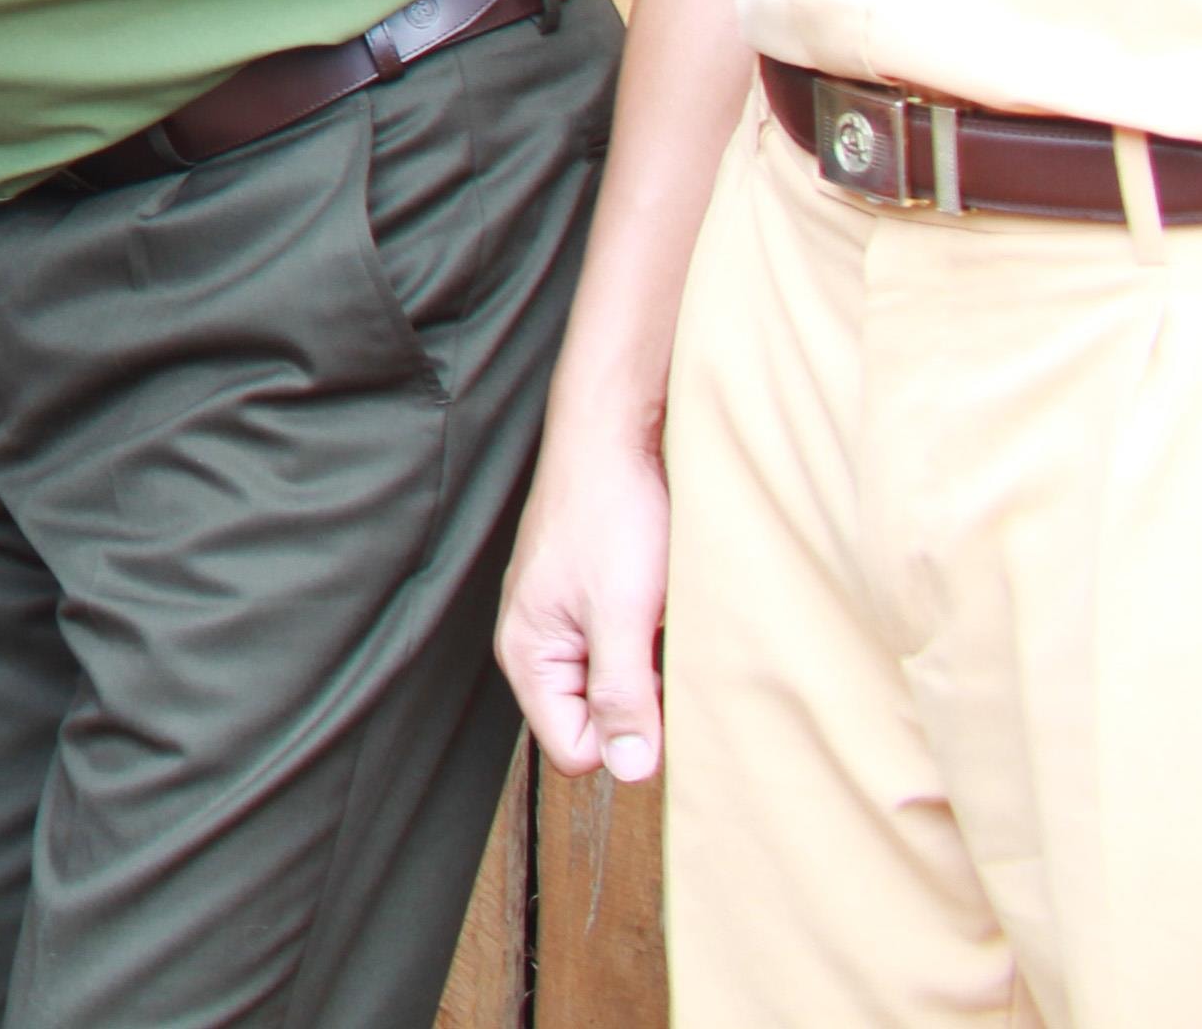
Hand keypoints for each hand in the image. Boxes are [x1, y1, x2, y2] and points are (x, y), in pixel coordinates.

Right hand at [495, 419, 670, 784]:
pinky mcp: (599, 600)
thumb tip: (630, 771)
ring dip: (657, 668)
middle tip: (670, 651)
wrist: (615, 431)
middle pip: (600, 722)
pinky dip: (659, 639)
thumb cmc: (609, 510)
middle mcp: (543, 645)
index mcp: (529, 654)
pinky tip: (672, 607)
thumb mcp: (620, 612)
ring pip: (622, 686)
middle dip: (645, 703)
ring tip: (670, 621)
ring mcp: (571, 621)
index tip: (661, 694)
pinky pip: (632, 651)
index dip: (627, 737)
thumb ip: (621, 695)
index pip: (576, 750)